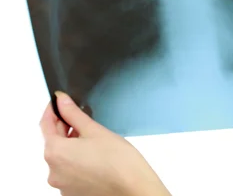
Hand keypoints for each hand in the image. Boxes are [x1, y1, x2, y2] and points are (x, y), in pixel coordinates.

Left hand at [40, 91, 170, 195]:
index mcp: (55, 152)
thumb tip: (62, 100)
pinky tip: (95, 156)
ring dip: (72, 146)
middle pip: (54, 142)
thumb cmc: (118, 161)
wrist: (132, 187)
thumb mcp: (95, 130)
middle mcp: (53, 171)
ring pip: (62, 157)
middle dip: (66, 128)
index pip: (45, 124)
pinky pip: (69, 171)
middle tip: (83, 119)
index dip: (52, 110)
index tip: (59, 102)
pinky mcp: (71, 192)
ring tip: (94, 141)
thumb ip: (74, 114)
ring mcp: (61, 184)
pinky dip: (77, 161)